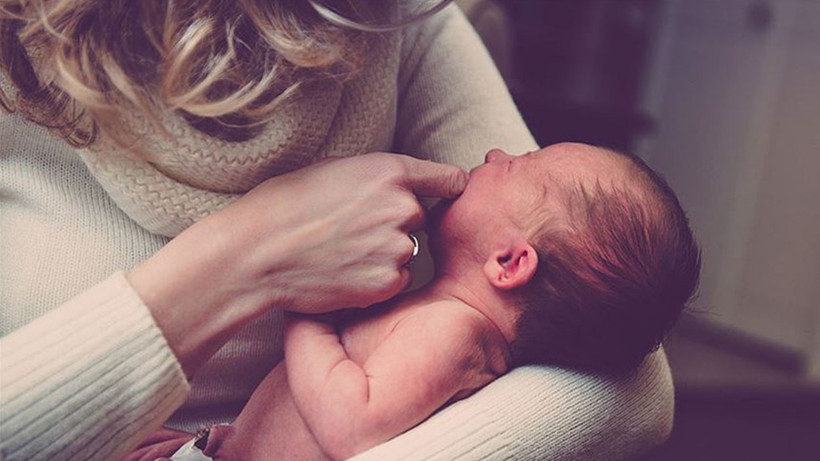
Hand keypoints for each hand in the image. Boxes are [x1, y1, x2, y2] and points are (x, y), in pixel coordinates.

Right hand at [219, 152, 467, 312]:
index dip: (449, 186)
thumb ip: (377, 176)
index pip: (448, 178)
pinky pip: (397, 279)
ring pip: (407, 250)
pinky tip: (344, 272)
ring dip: (386, 252)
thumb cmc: (286, 204)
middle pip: (419, 216)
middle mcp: (402, 207)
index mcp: (390, 171)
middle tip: (353, 229)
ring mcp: (397, 247)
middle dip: (396, 222)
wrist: (258, 252)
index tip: (450, 192)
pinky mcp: (387, 282)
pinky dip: (377, 279)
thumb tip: (398, 184)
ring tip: (342, 251)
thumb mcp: (334, 168)